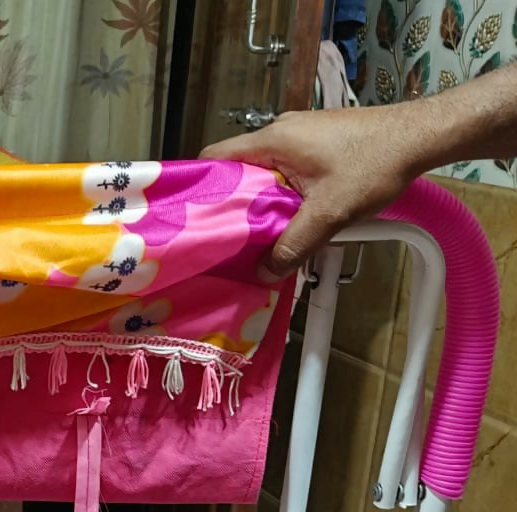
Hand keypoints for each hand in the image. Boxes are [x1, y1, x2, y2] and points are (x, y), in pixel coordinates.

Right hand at [201, 106, 424, 278]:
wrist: (423, 135)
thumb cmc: (375, 164)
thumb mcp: (331, 212)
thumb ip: (294, 244)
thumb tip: (264, 272)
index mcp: (272, 139)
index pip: (215, 158)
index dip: (202, 187)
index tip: (198, 219)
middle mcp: (281, 130)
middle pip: (238, 167)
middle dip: (235, 202)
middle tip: (234, 235)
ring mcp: (301, 133)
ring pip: (264, 169)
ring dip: (263, 199)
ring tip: (267, 230)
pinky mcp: (318, 140)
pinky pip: (286, 166)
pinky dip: (284, 190)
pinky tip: (297, 212)